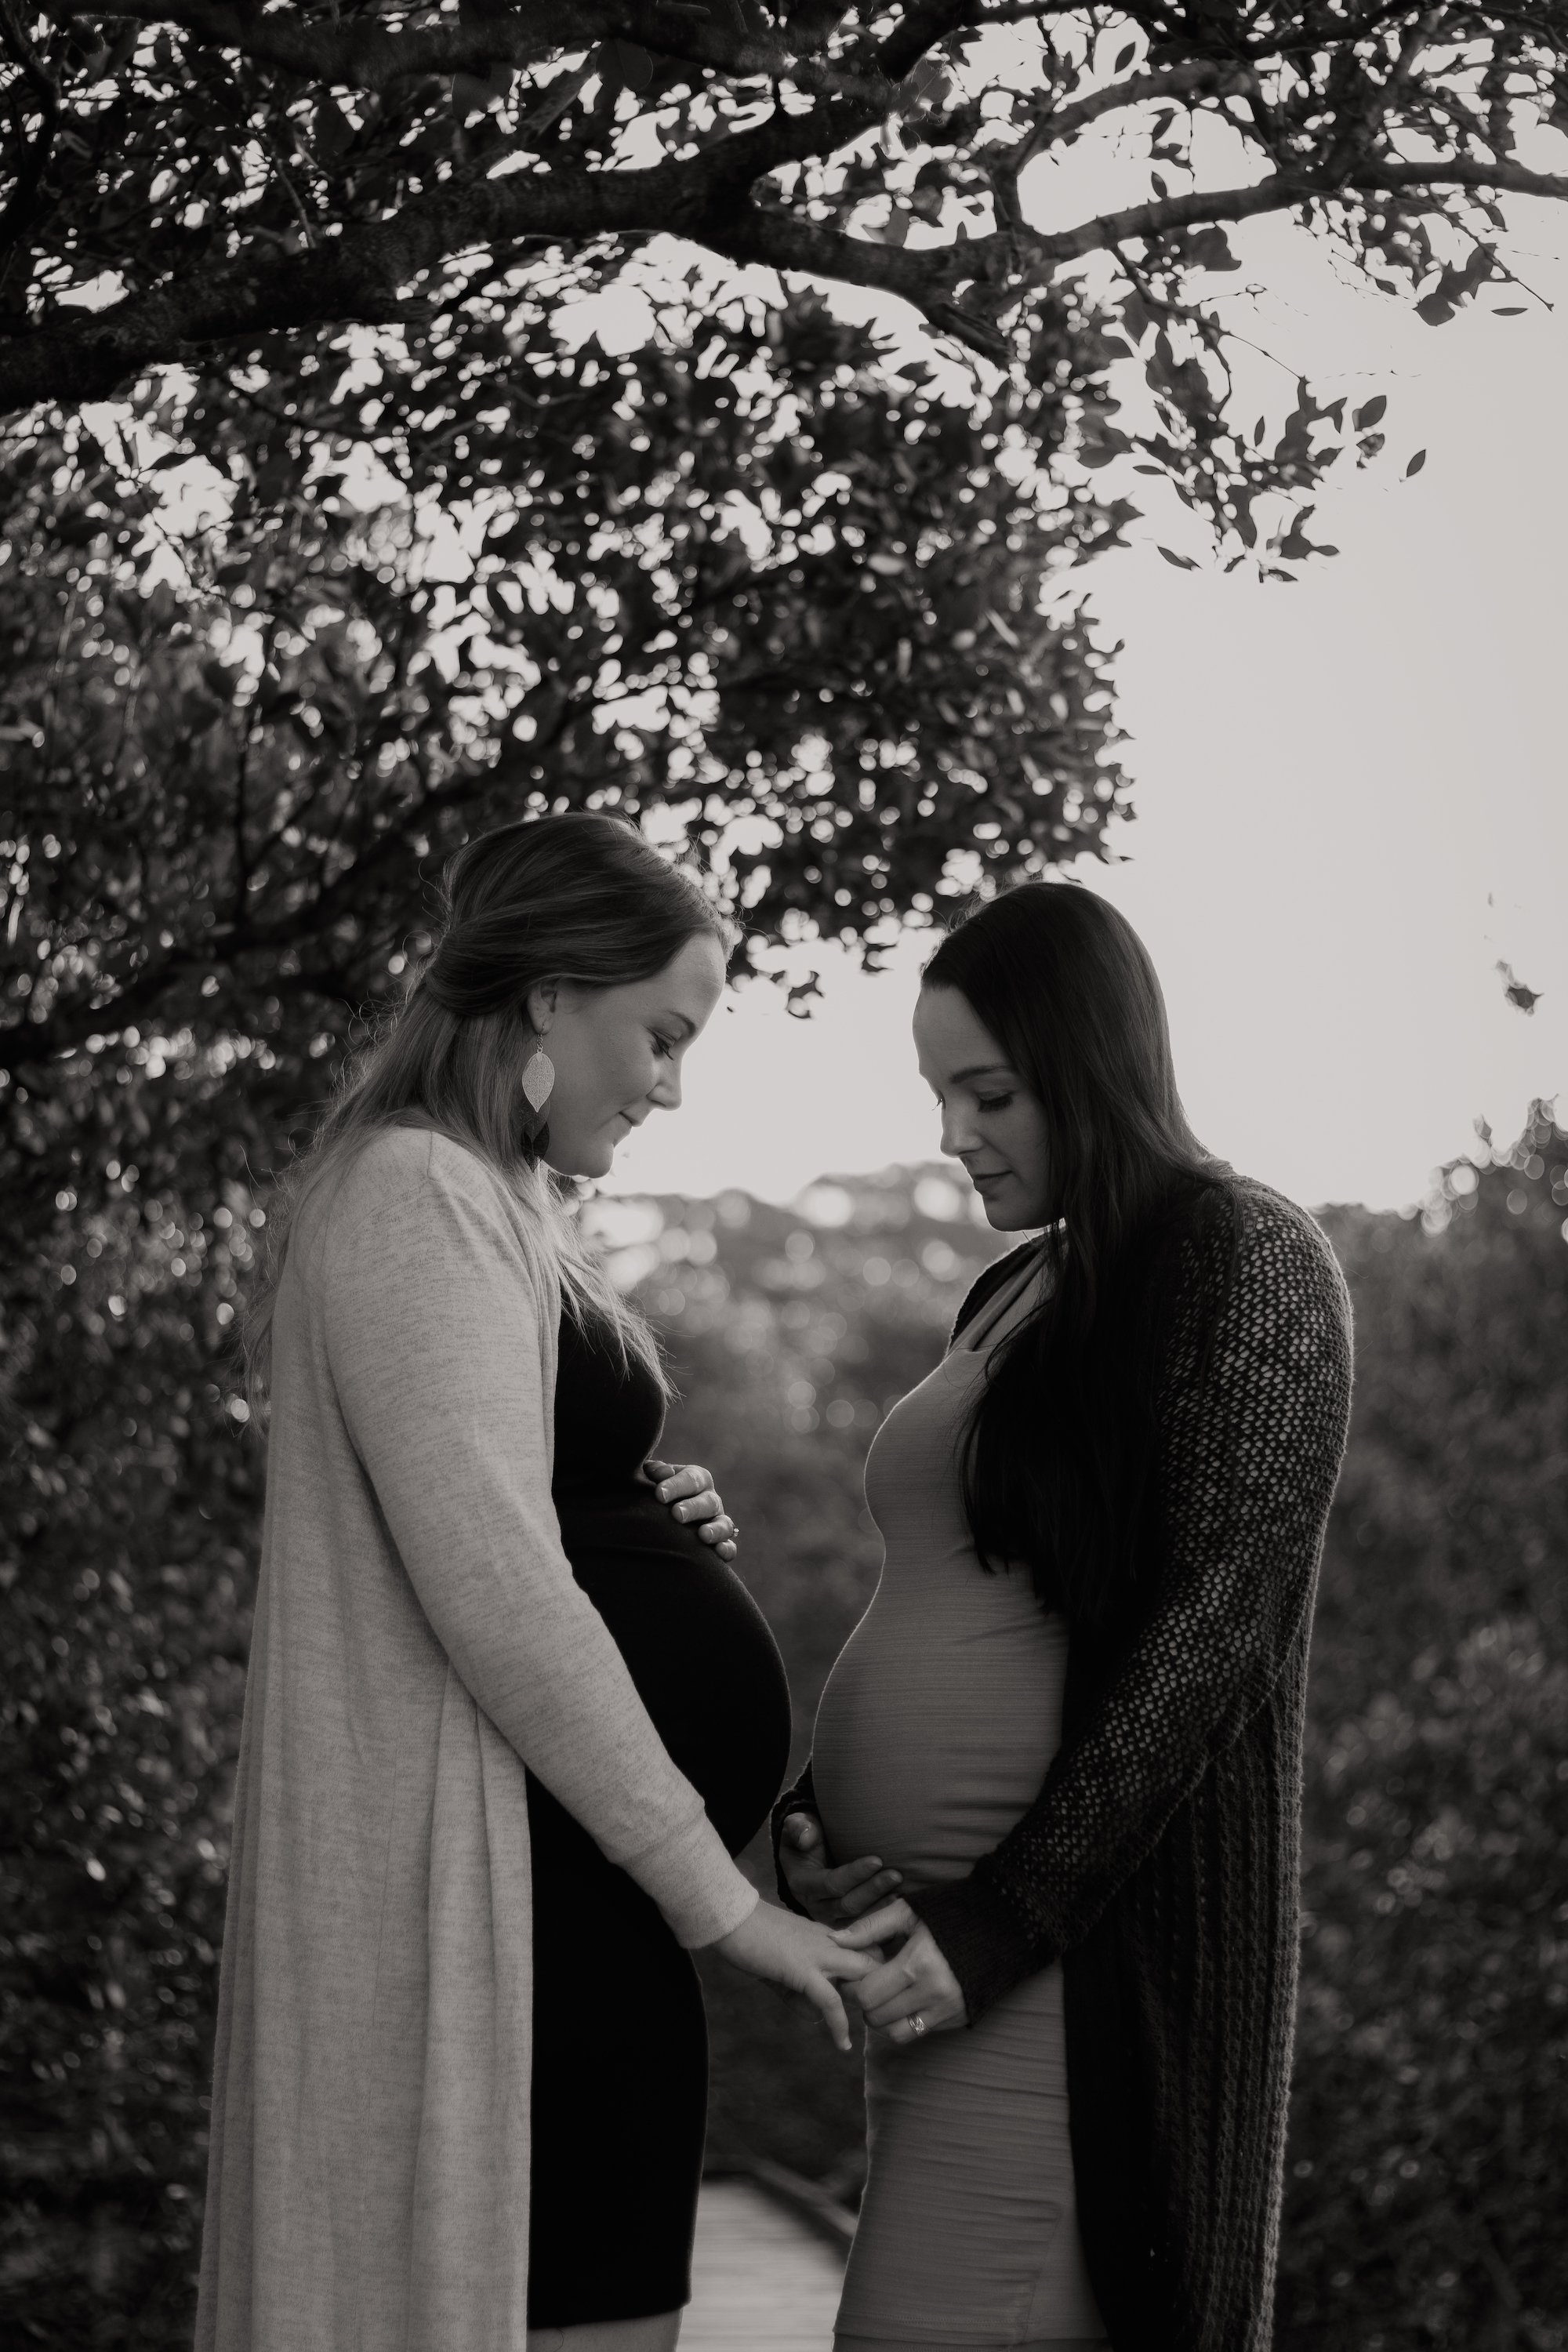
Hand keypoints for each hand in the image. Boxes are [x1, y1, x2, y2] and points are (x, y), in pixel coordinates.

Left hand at [645, 1458, 736, 1562]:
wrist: (657, 1515)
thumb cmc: (654, 1493)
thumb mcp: (651, 1478)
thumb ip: (654, 1472)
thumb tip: (664, 1473)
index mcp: (697, 1479)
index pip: (690, 1479)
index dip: (675, 1486)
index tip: (659, 1494)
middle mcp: (710, 1499)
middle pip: (708, 1502)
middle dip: (693, 1508)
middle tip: (677, 1514)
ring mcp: (717, 1521)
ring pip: (724, 1523)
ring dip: (715, 1529)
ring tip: (703, 1535)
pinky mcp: (720, 1543)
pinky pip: (730, 1547)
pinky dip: (727, 1549)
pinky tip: (719, 1552)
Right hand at [713, 1897, 876, 2052]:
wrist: (731, 1917)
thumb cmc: (752, 1936)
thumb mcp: (782, 1963)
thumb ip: (799, 1990)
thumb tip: (814, 2017)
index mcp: (828, 1935)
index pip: (868, 1948)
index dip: (878, 1970)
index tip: (881, 1993)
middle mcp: (830, 1941)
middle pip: (875, 1959)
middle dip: (882, 1985)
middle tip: (879, 2012)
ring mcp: (819, 1954)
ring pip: (862, 1976)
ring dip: (868, 2003)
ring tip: (870, 2026)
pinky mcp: (803, 1970)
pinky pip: (831, 2001)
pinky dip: (839, 2025)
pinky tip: (842, 2044)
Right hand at [778, 1810, 903, 1928]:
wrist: (805, 1855)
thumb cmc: (806, 1836)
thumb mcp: (796, 1826)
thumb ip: (799, 1828)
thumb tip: (806, 1839)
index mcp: (802, 1883)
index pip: (831, 1883)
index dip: (854, 1874)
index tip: (877, 1860)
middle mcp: (814, 1906)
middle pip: (847, 1904)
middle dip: (873, 1890)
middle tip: (896, 1875)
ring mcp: (829, 1918)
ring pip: (857, 1918)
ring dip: (880, 1905)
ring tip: (901, 1890)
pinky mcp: (842, 1923)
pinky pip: (863, 1925)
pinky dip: (880, 1915)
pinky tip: (898, 1902)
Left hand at [832, 1898, 966, 2044]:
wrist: (1003, 1924)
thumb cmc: (950, 1912)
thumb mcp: (908, 1911)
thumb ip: (870, 1927)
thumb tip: (835, 1940)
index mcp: (916, 1964)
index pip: (867, 1995)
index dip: (851, 1989)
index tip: (852, 1976)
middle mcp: (932, 1993)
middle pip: (878, 2018)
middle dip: (864, 2005)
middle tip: (866, 1986)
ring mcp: (948, 2009)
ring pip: (897, 2034)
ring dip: (883, 2020)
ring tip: (884, 1996)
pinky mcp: (958, 2018)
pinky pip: (920, 2032)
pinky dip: (905, 2022)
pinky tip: (905, 2000)